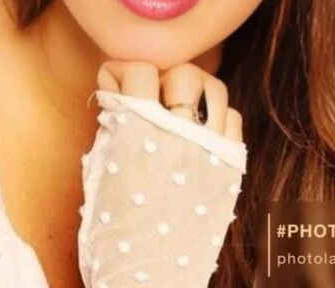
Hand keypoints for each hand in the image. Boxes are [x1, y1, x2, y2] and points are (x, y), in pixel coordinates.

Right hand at [77, 60, 247, 287]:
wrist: (148, 277)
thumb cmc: (113, 227)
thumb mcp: (102, 168)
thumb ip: (114, 123)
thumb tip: (122, 92)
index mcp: (137, 131)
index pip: (140, 68)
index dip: (123, 72)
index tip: (118, 86)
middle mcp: (177, 132)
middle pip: (182, 71)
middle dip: (163, 78)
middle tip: (152, 97)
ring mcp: (209, 147)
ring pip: (214, 87)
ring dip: (195, 91)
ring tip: (180, 108)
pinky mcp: (230, 165)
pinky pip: (232, 116)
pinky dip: (217, 116)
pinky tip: (200, 130)